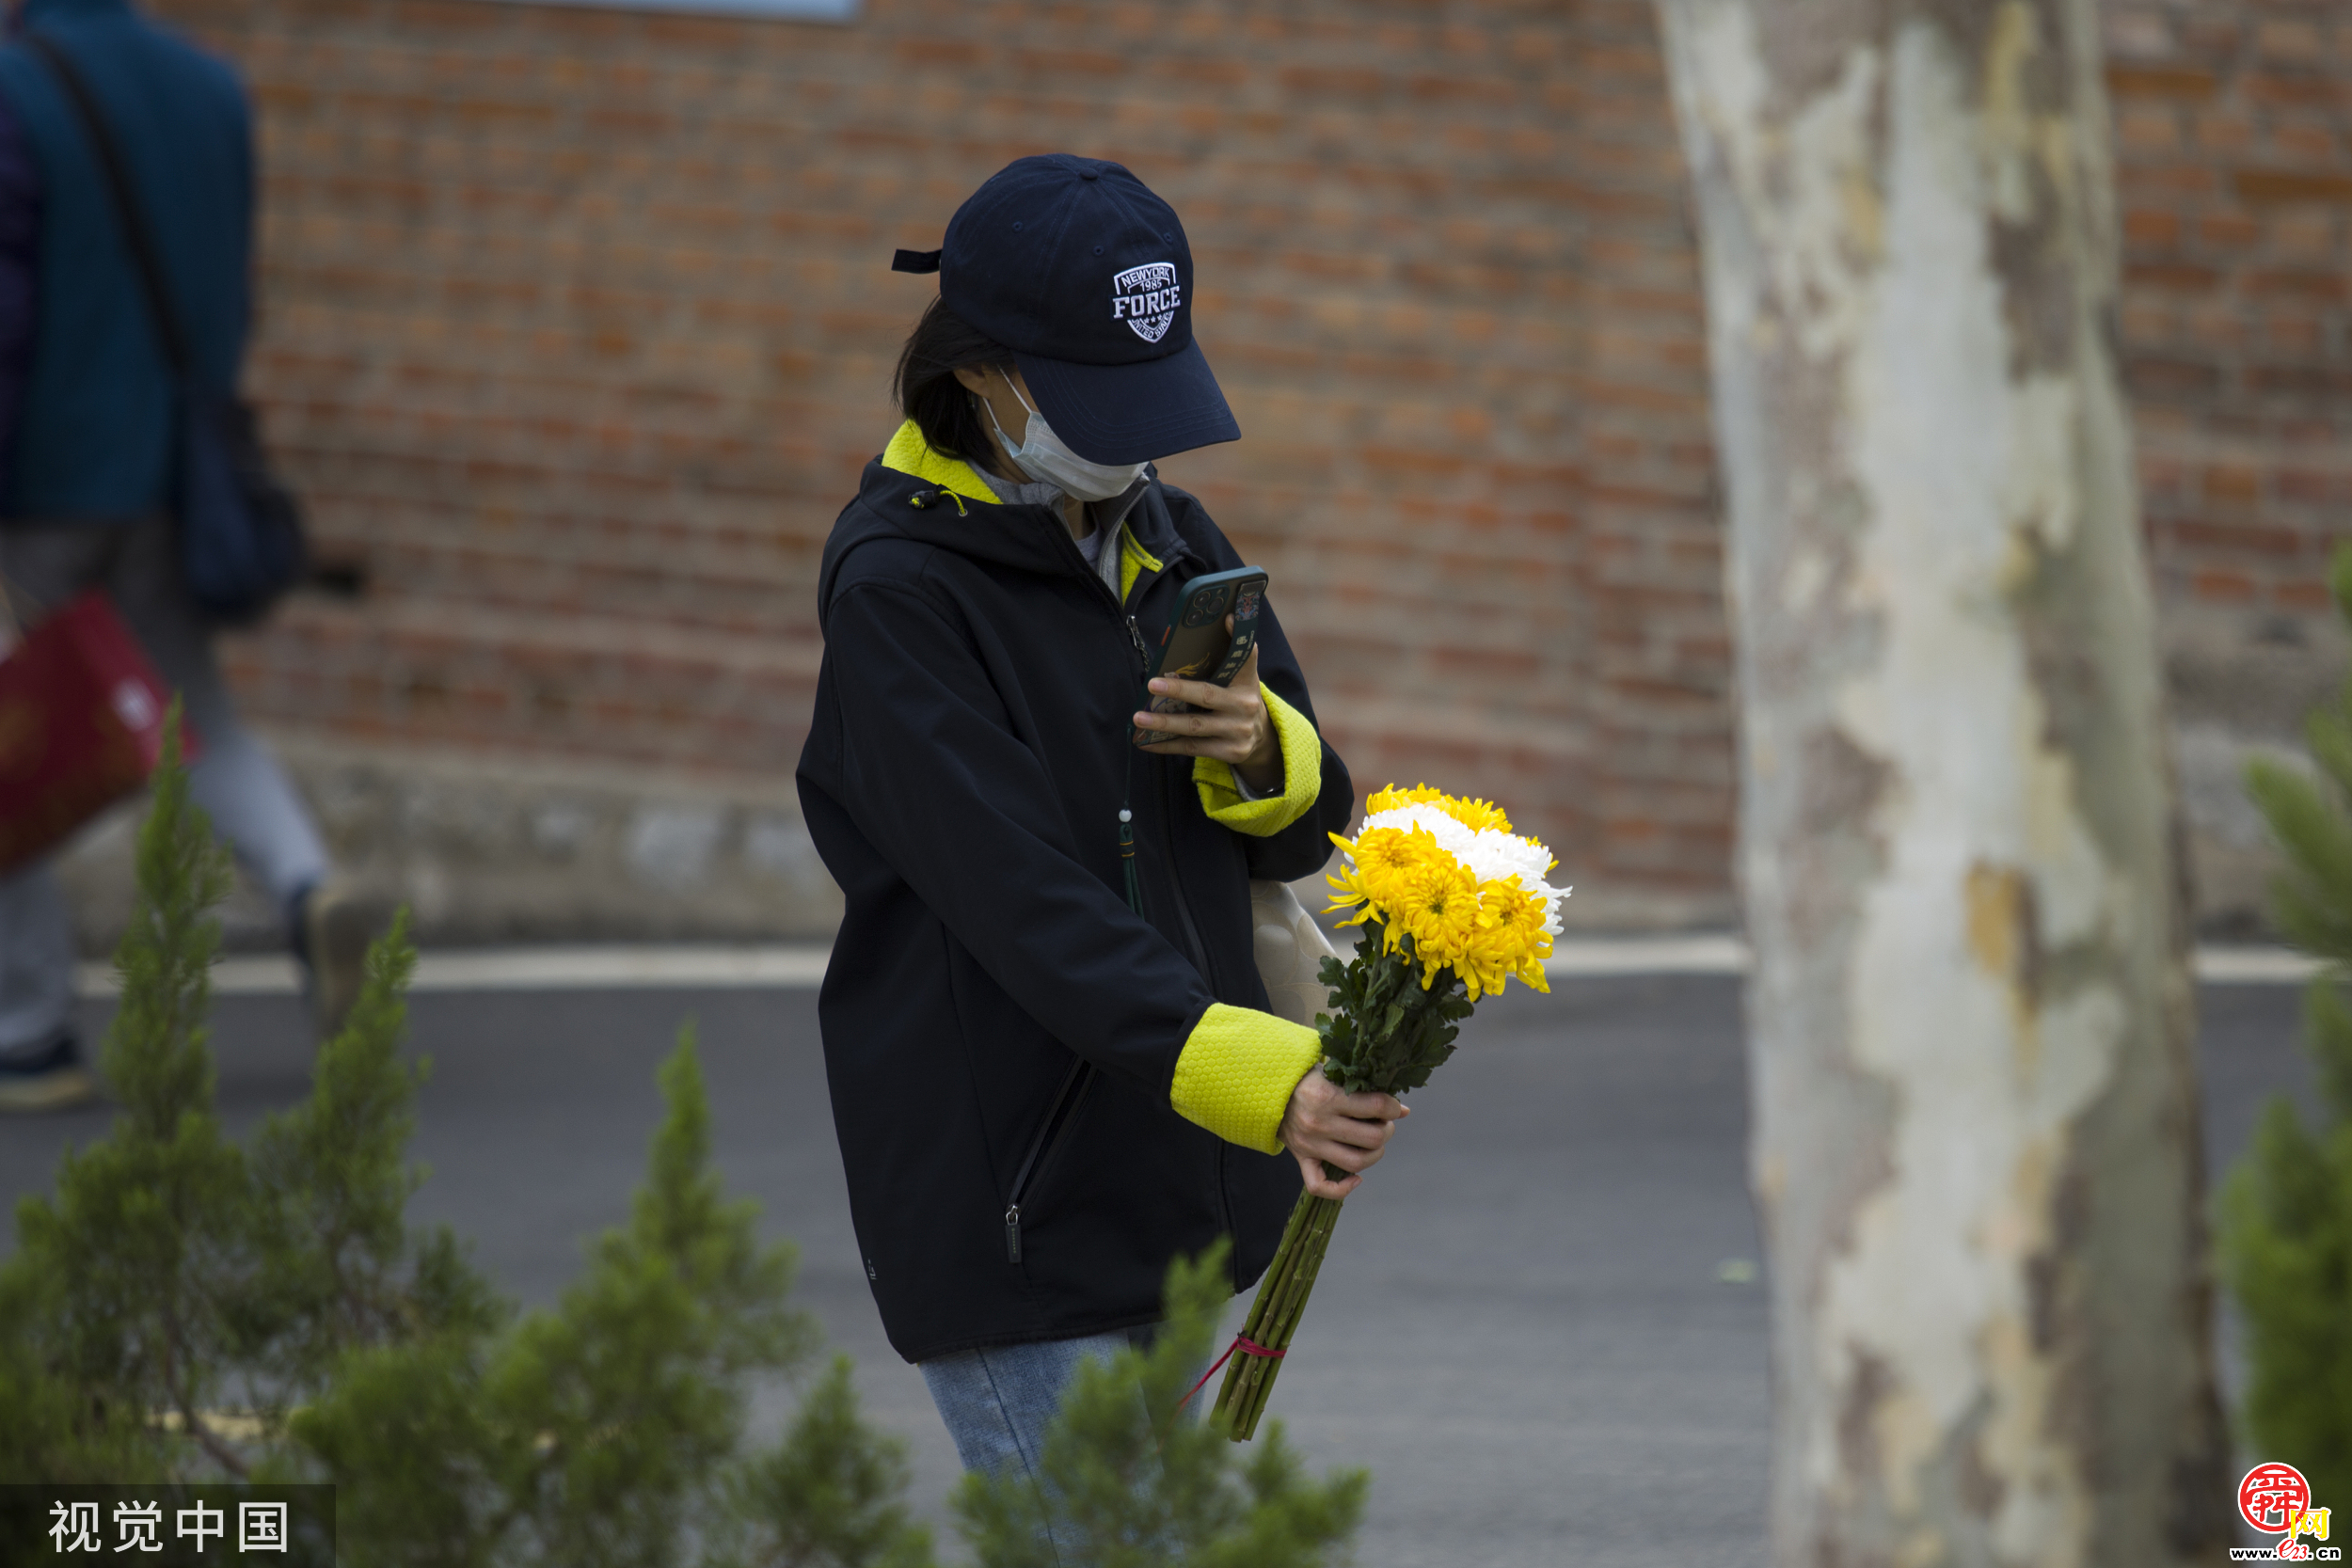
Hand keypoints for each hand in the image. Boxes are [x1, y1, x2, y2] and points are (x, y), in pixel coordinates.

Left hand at [1131, 620, 1280, 790]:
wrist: (1261, 736)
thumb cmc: (1241, 696)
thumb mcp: (1244, 674)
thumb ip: (1237, 649)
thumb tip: (1228, 618)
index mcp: (1247, 683)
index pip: (1243, 658)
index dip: (1234, 640)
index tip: (1224, 619)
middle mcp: (1244, 707)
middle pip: (1206, 697)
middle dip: (1178, 691)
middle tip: (1151, 686)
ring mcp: (1237, 733)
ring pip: (1194, 728)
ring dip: (1164, 723)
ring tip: (1139, 718)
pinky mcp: (1229, 753)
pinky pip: (1191, 748)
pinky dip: (1166, 746)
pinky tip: (1145, 741)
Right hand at [1277, 1071, 1409, 1199]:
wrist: (1268, 1091)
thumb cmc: (1305, 1078)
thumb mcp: (1332, 1072)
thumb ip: (1363, 1086)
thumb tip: (1401, 1110)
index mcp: (1327, 1096)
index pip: (1376, 1106)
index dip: (1392, 1107)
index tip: (1393, 1106)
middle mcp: (1319, 1123)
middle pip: (1371, 1138)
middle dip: (1387, 1131)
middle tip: (1384, 1124)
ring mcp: (1310, 1145)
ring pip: (1356, 1163)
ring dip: (1375, 1155)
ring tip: (1375, 1143)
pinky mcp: (1301, 1159)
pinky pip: (1320, 1186)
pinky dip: (1341, 1189)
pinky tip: (1356, 1179)